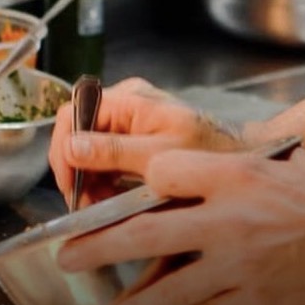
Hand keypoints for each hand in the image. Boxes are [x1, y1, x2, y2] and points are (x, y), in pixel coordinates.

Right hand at [49, 77, 252, 205]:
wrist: (241, 155)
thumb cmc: (209, 150)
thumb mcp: (158, 155)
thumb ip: (114, 151)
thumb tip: (72, 147)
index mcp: (129, 99)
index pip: (73, 113)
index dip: (63, 150)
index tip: (71, 185)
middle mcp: (126, 102)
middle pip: (77, 131)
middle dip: (77, 170)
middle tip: (87, 203)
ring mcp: (130, 117)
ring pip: (88, 146)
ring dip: (89, 178)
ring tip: (102, 204)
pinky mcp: (135, 134)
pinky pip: (105, 155)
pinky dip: (103, 178)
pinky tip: (113, 196)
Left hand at [56, 146, 304, 304]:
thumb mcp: (288, 162)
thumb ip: (240, 170)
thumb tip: (200, 176)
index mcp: (240, 175)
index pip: (163, 172)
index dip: (137, 176)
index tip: (121, 182)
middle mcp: (232, 222)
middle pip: (146, 232)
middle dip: (98, 244)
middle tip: (66, 253)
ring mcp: (243, 271)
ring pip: (167, 291)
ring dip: (129, 300)